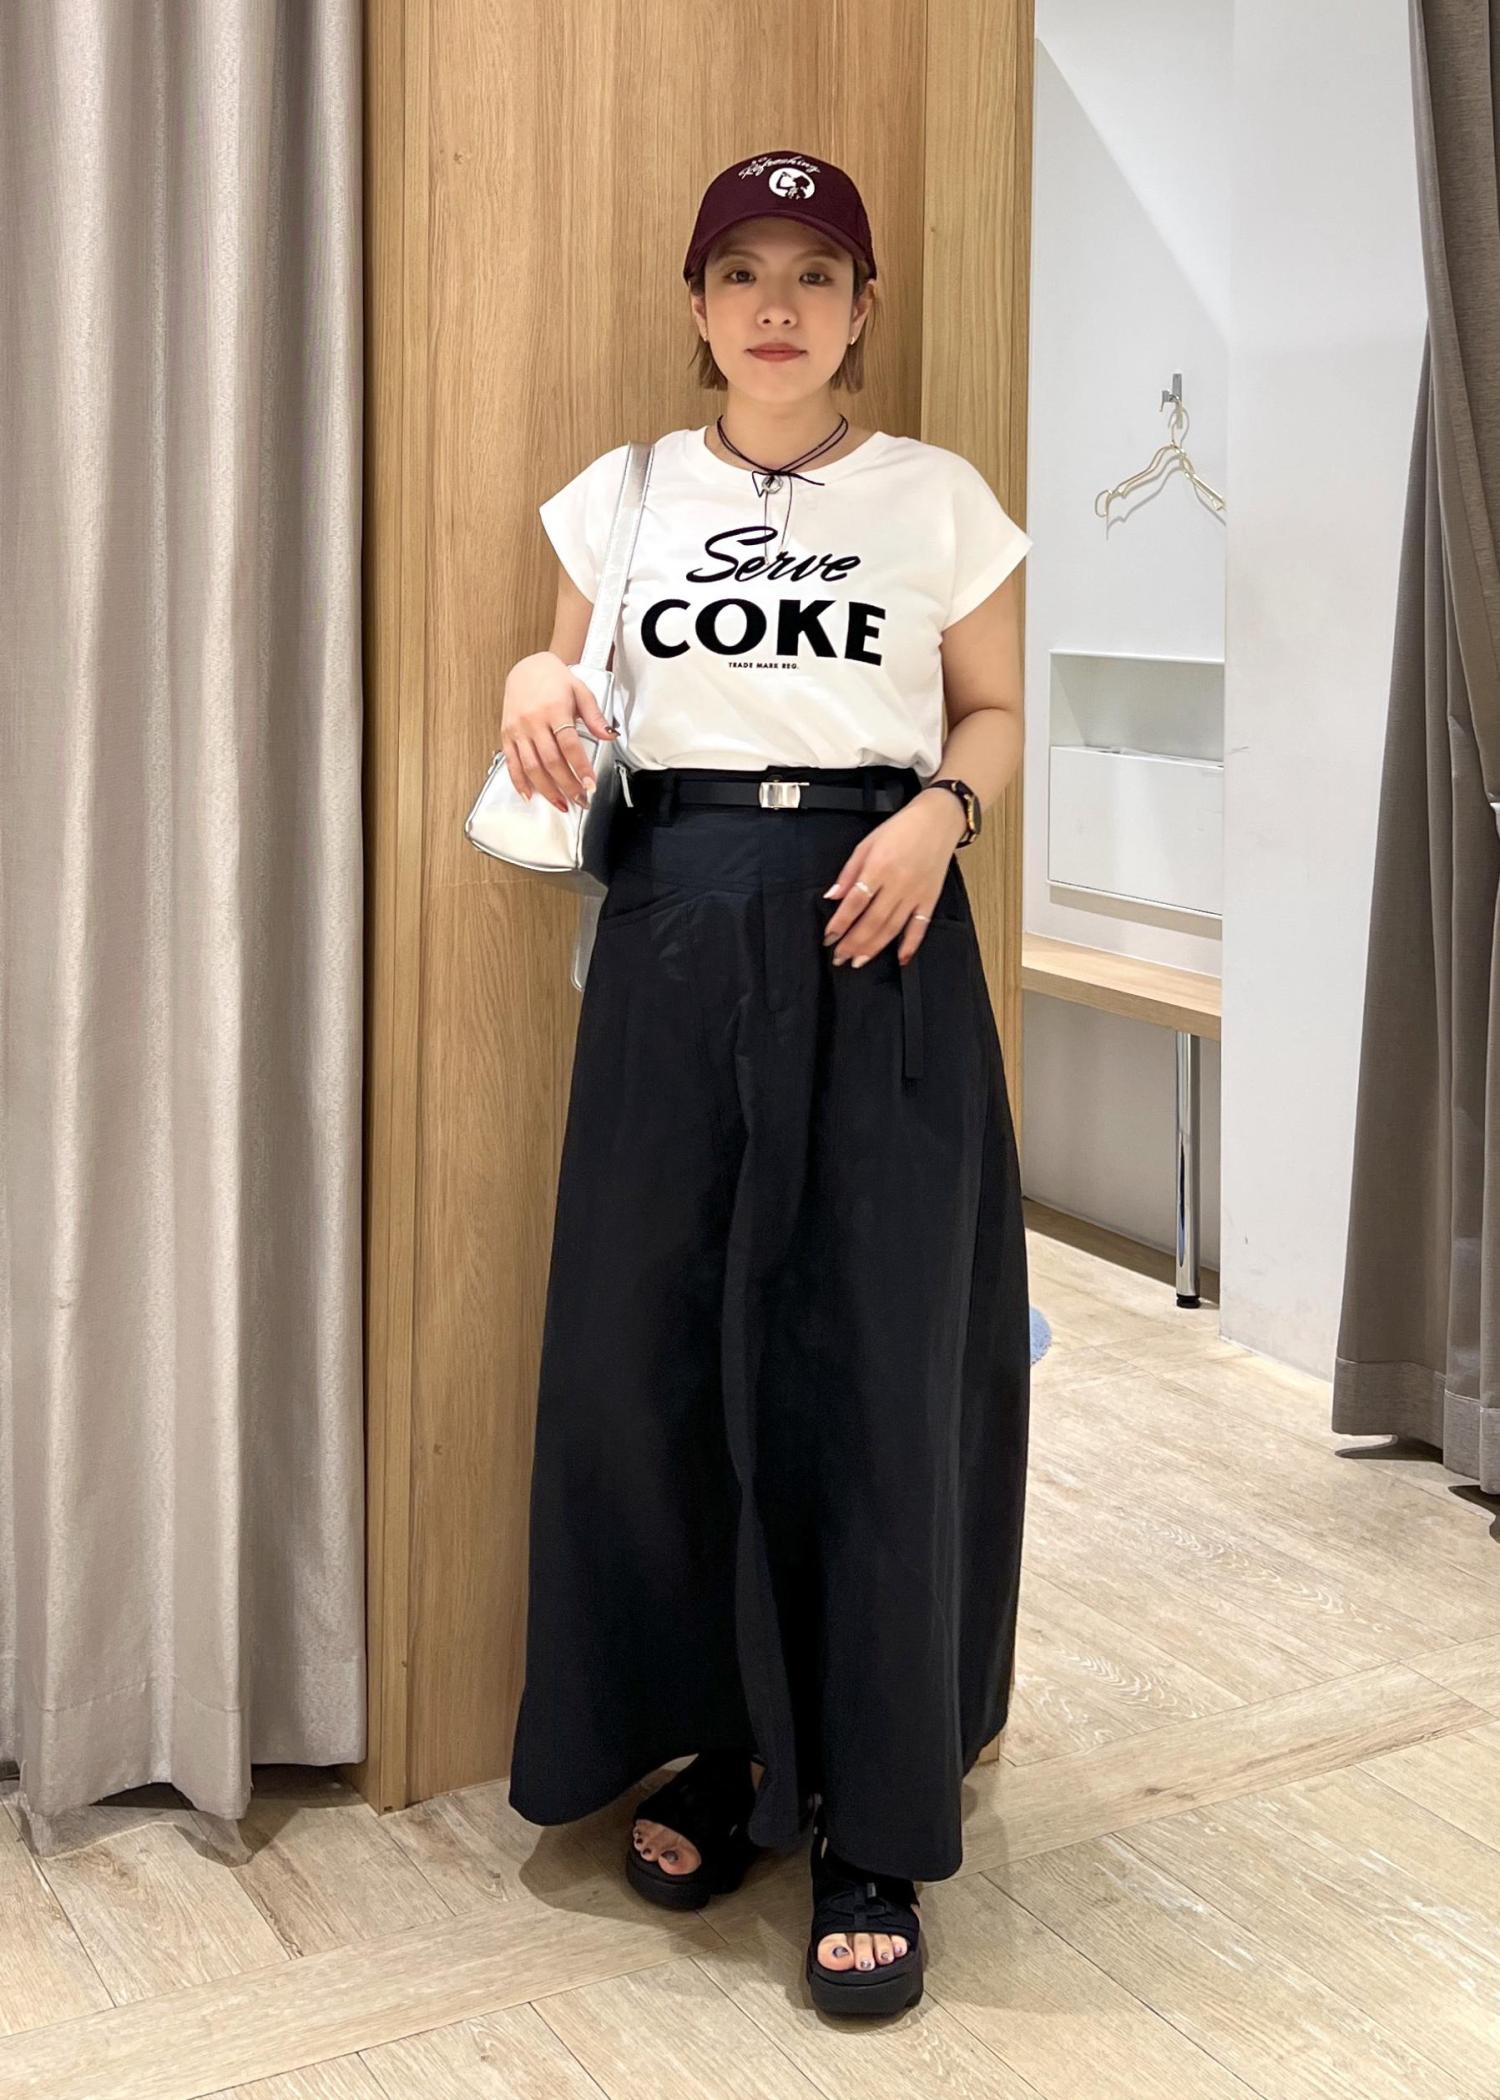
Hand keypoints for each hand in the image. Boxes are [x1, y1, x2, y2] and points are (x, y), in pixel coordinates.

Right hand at [499, 652, 619, 810]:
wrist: (527, 668)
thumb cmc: (554, 679)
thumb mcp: (581, 692)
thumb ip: (595, 717)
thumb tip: (609, 736)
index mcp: (554, 709)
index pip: (569, 745)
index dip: (580, 768)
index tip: (590, 784)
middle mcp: (533, 721)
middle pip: (551, 761)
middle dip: (567, 785)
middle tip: (580, 799)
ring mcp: (518, 729)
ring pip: (531, 766)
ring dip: (547, 789)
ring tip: (561, 803)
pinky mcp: (507, 734)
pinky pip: (512, 762)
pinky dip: (520, 782)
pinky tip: (530, 795)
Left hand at [821, 789, 968, 966]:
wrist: (938, 820)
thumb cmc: (901, 828)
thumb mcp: (867, 842)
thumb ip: (849, 872)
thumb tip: (832, 896)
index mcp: (879, 866)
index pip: (855, 902)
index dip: (840, 923)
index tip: (829, 937)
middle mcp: (898, 883)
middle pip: (873, 920)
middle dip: (853, 942)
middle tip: (839, 957)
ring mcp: (916, 893)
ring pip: (893, 927)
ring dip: (874, 948)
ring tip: (858, 961)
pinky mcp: (930, 898)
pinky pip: (920, 926)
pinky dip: (910, 944)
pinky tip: (899, 958)